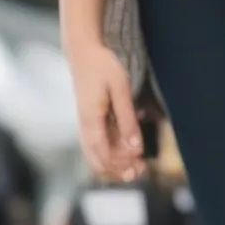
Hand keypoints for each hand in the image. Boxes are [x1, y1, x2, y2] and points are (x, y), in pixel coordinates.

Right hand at [66, 42, 145, 181]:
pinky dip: (112, 151)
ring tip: (137, 166)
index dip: (120, 162)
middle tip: (140, 172)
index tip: (140, 161)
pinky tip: (127, 149)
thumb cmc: (102, 66)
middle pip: (98, 160)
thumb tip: (135, 147)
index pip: (102, 153)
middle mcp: (84, 128)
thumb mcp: (120, 90)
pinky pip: (98, 145)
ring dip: (116, 162)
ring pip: (96, 155)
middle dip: (118, 168)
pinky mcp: (89, 122)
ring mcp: (85, 126)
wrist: (83, 52)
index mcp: (90, 121)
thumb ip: (127, 120)